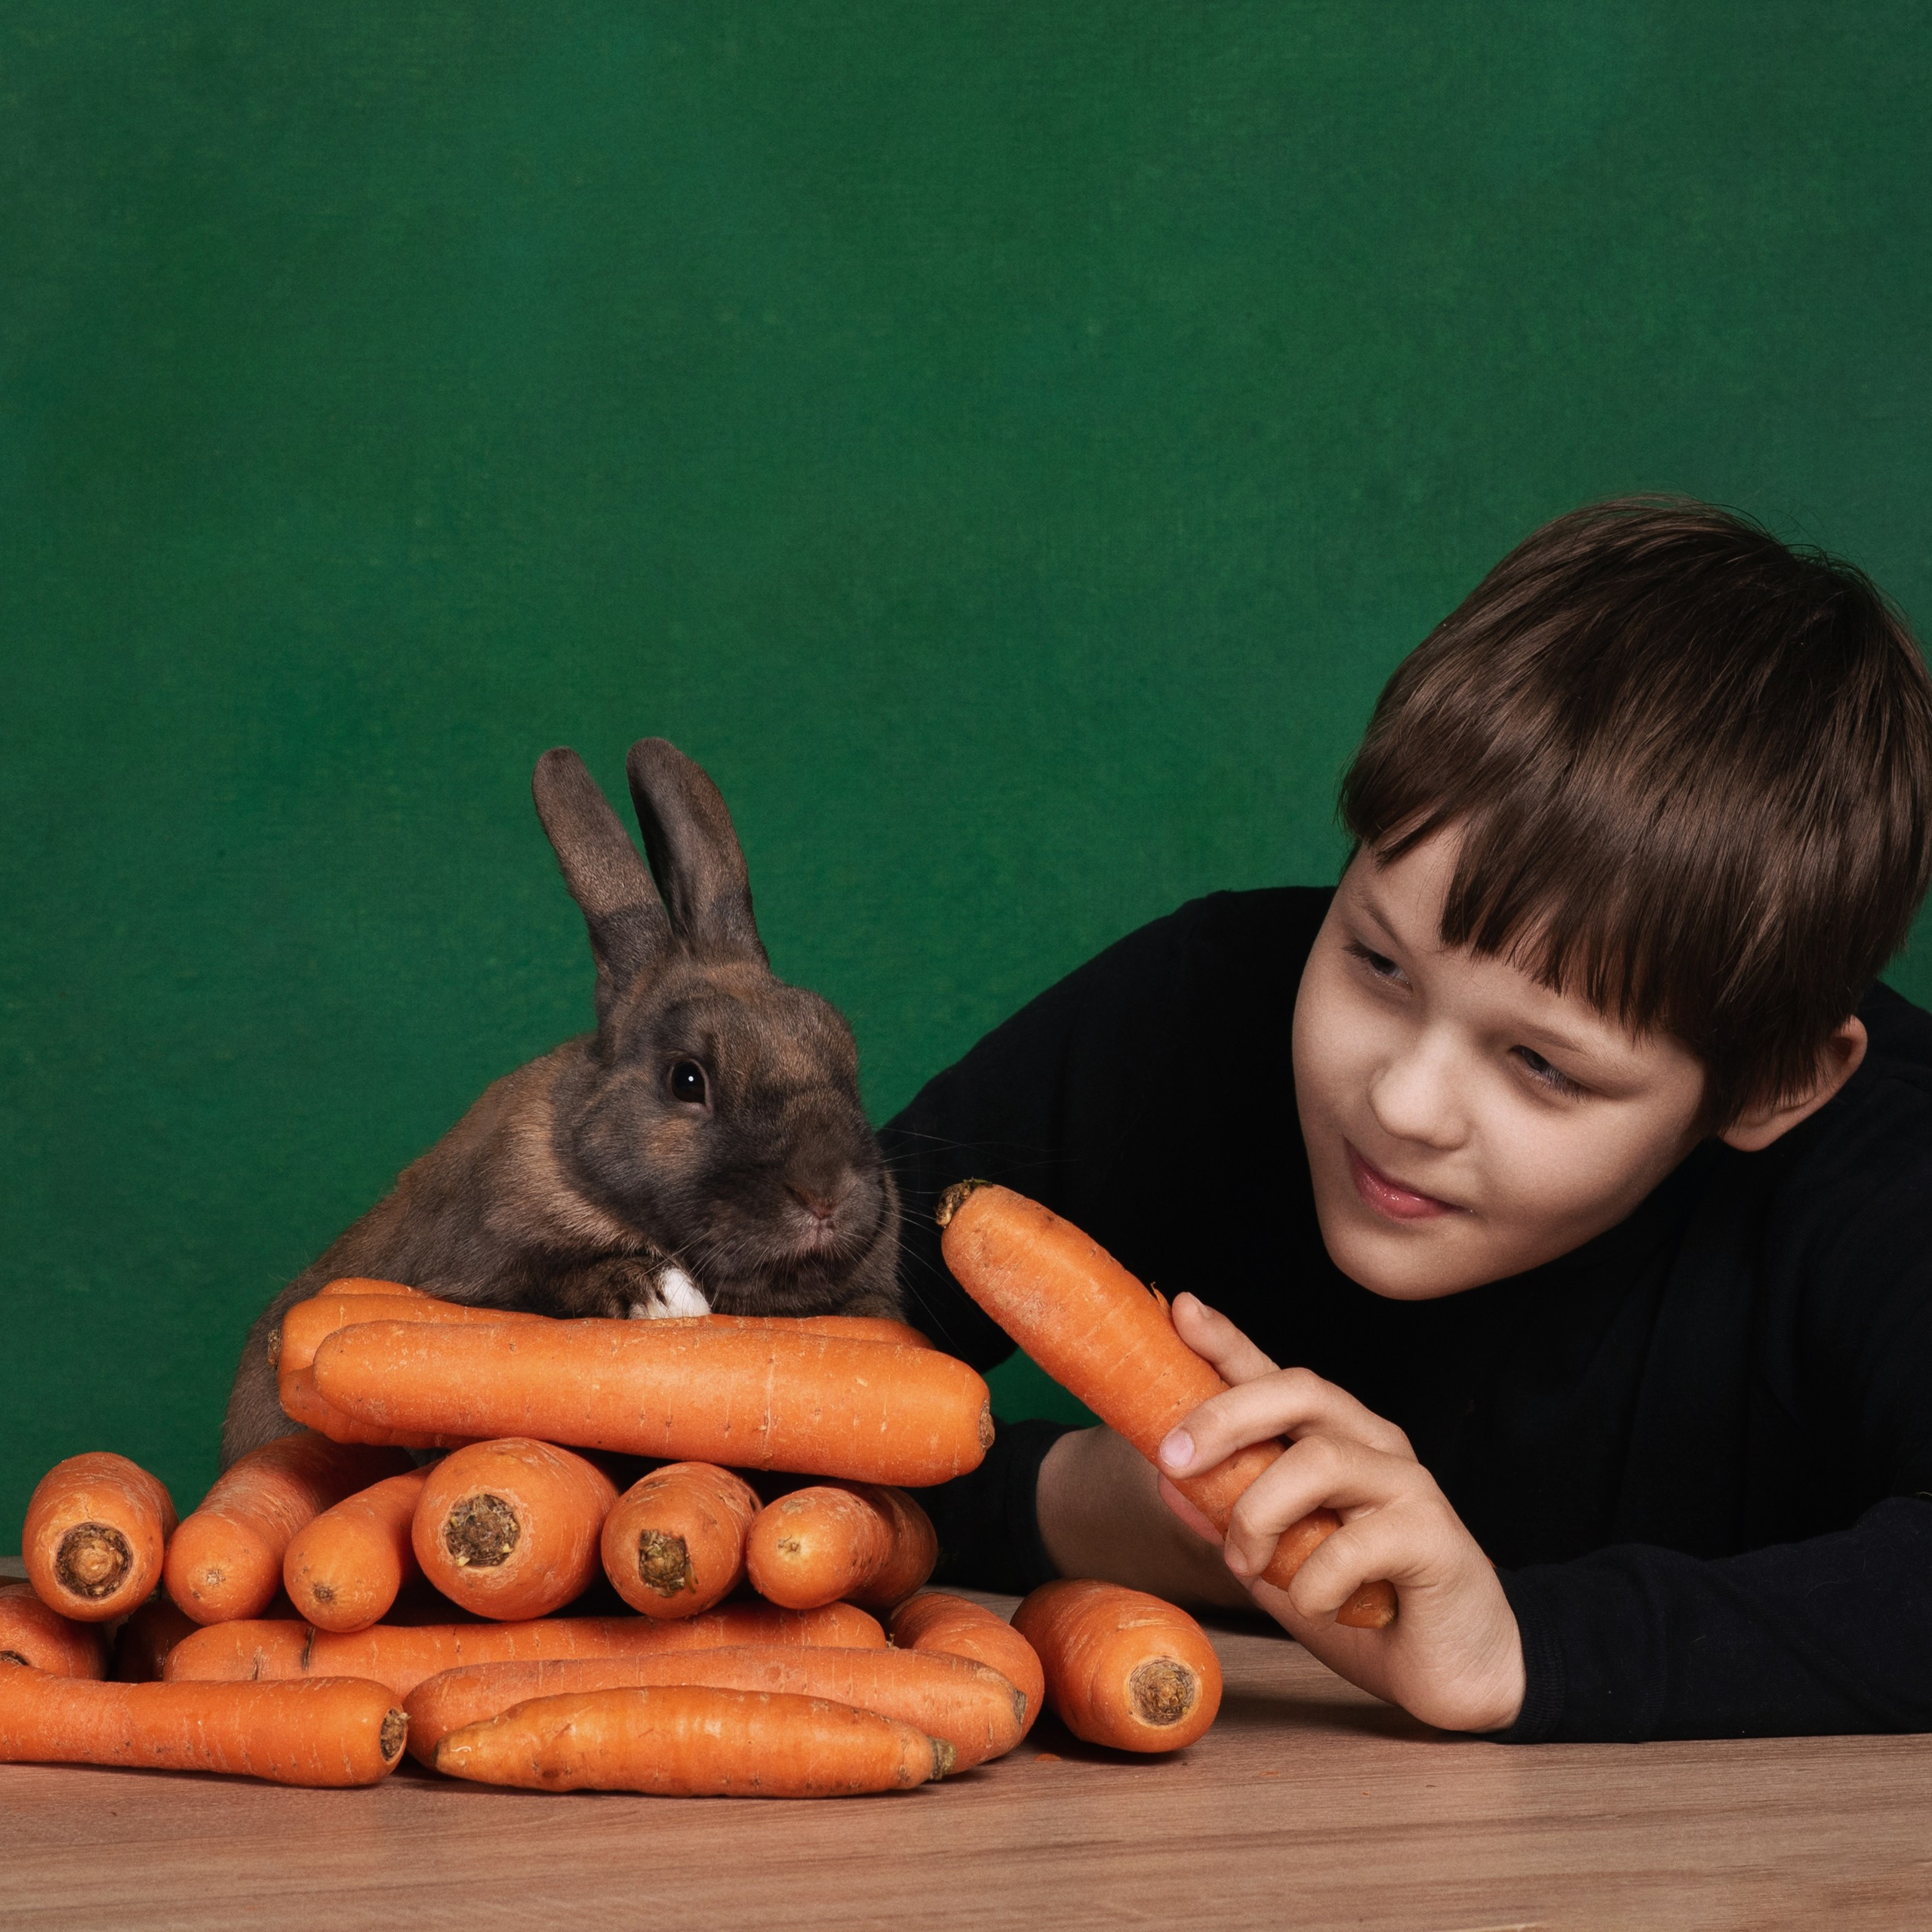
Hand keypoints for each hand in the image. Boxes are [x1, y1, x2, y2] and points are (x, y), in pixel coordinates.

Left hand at [1154, 1293, 1524, 1732]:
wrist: (1460, 1677)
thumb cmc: (1367, 1609)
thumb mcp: (1279, 1564)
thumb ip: (1231, 1522)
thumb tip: (1168, 1482)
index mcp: (1335, 1439)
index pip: (1277, 1376)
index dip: (1228, 1341)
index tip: (1181, 1310)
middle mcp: (1374, 1445)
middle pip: (1301, 1391)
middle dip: (1226, 1414)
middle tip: (1174, 1458)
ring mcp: (1408, 1485)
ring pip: (1321, 1458)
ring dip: (1260, 1512)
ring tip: (1244, 1564)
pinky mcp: (1434, 1537)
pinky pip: (1356, 1542)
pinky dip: (1314, 1579)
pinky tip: (1315, 1604)